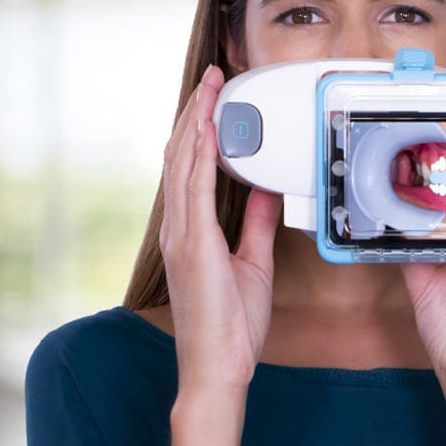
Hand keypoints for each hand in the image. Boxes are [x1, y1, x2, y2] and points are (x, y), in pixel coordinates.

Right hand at [160, 65, 281, 445]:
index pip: (191, 166)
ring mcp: (182, 234)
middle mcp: (179, 227)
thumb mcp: (252, 262)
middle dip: (198, 112)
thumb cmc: (230, 326)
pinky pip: (196, 188)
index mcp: (190, 230)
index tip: (215, 98)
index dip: (200, 128)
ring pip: (185, 162)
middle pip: (182, 155)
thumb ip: (256, 223)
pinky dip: (202, 154)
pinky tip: (211, 128)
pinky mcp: (194, 244)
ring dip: (199, 120)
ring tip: (212, 87)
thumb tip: (267, 190)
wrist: (218, 367)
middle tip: (213, 77)